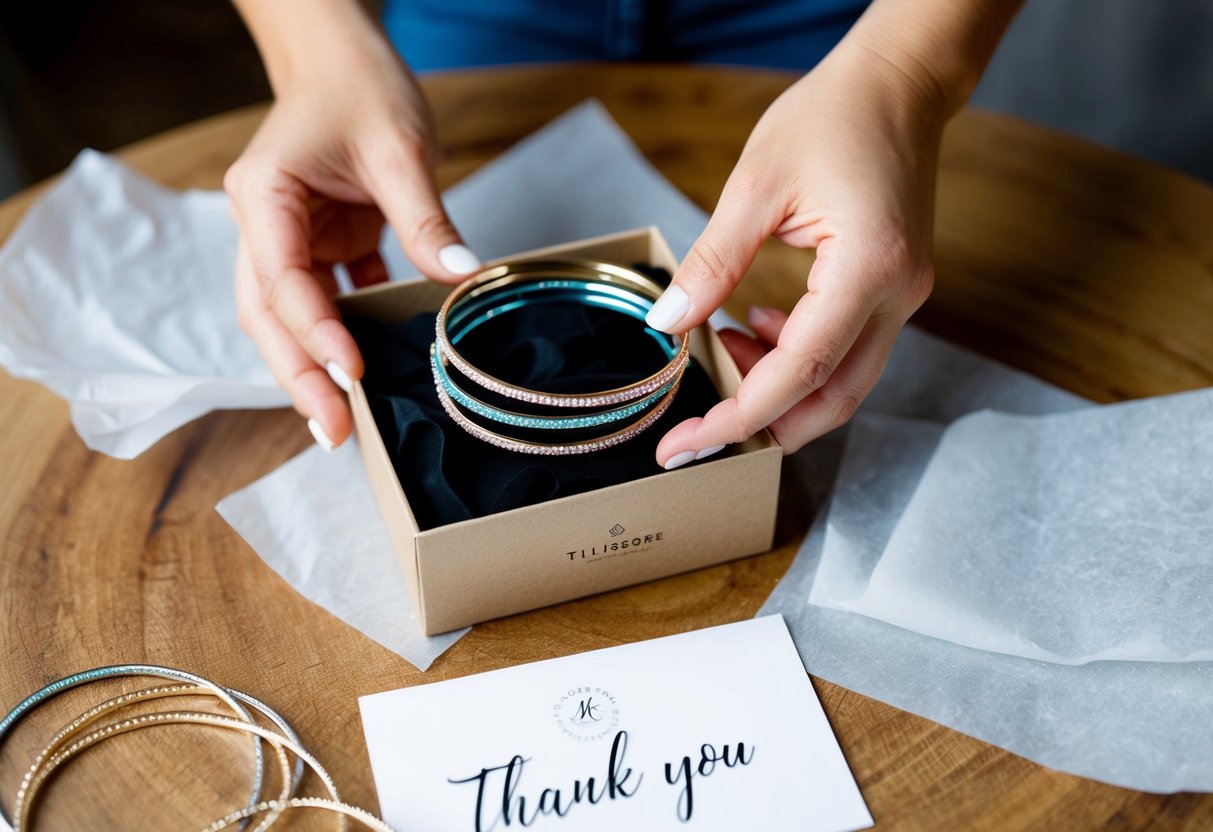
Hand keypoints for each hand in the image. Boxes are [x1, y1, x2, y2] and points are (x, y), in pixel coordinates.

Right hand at [225, 36, 478, 450]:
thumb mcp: (399, 149)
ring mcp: (289, 239)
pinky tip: (377, 366)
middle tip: (335, 431)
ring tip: (345, 419)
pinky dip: (351, 332)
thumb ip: (425, 218)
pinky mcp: (320, 246)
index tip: (352, 372)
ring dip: (317, 365)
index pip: (282, 279)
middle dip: (300, 374)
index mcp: (265, 195)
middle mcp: (265, 225)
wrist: (344, 59)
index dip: (315, 331)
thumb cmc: (359, 86)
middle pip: (270, 315)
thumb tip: (462, 279)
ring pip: (292, 317)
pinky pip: (331, 300)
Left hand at [645, 38, 949, 467]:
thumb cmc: (832, 116)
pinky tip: (757, 324)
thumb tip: (667, 324)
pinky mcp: (894, 290)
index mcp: (869, 269)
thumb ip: (713, 263)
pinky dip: (796, 358)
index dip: (739, 417)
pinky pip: (846, 350)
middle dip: (761, 424)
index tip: (686, 445)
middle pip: (831, 399)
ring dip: (778, 386)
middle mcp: (898, 296)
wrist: (898, 84)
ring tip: (722, 344)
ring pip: (841, 383)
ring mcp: (904, 297)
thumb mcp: (755, 186)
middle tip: (697, 425)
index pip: (800, 372)